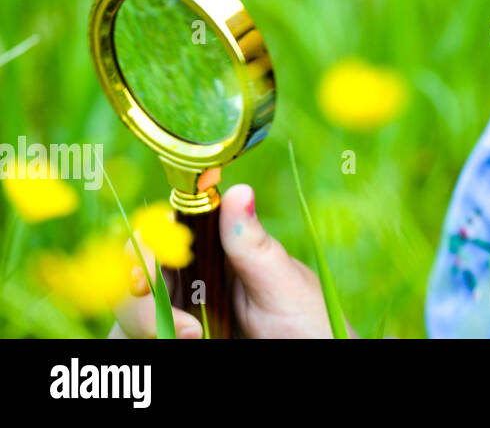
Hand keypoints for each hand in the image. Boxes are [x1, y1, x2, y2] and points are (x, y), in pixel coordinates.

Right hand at [109, 184, 356, 338]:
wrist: (307, 354)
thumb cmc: (304, 317)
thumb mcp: (281, 281)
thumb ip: (253, 244)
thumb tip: (239, 190)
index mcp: (211, 249)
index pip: (158, 235)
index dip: (143, 249)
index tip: (145, 275)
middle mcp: (186, 278)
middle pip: (133, 277)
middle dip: (138, 302)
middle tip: (181, 330)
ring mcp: (174, 314)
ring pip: (127, 316)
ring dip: (144, 328)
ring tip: (194, 340)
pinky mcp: (170, 340)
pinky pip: (135, 341)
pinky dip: (146, 341)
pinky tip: (185, 344)